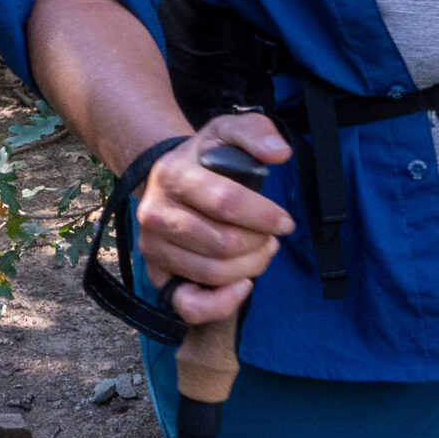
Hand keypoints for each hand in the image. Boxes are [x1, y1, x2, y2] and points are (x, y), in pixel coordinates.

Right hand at [134, 113, 294, 325]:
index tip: (285, 222)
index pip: (226, 203)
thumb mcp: (227, 132)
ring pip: (214, 273)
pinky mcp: (156, 276)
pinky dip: (222, 303)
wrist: (168, 180)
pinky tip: (242, 286)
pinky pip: (190, 306)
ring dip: (249, 267)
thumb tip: (281, 153)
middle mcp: (155, 214)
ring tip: (259, 252)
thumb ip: (256, 132)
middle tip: (270, 237)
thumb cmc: (205, 159)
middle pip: (223, 243)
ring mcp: (153, 248)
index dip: (264, 216)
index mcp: (172, 175)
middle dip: (259, 243)